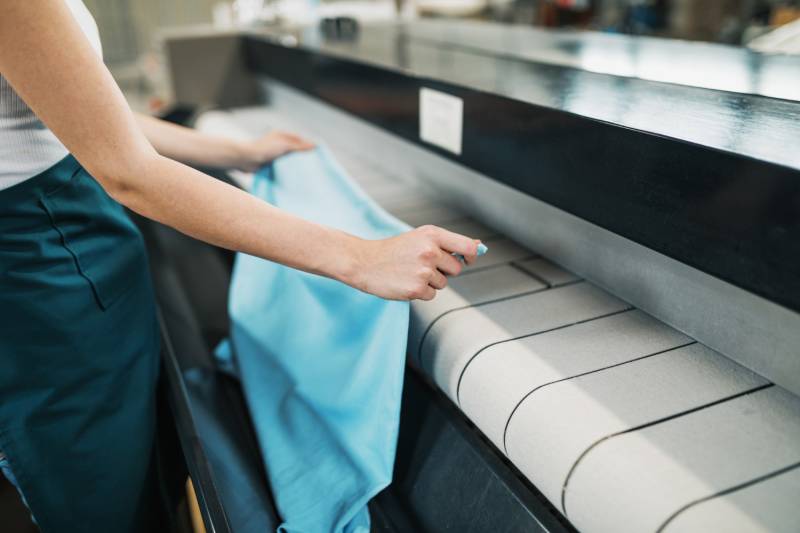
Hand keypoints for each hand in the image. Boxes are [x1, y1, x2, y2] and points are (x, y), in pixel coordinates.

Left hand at [236, 130, 314, 171]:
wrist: (246, 159)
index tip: (317, 153)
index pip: (299, 139)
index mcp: (282, 136)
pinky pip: (282, 167)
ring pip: (289, 159)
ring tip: (306, 172)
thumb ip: (300, 146)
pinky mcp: (271, 164)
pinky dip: (288, 171)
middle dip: (302, 156)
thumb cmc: (264, 148)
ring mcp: (275, 154)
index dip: (308, 145)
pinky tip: (294, 176)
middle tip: (313, 164)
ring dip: (295, 165)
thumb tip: (314, 146)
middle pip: (295, 150)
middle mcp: (279, 144)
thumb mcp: (284, 145)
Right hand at [349, 225, 479, 300]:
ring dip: (430, 281)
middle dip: (443, 270)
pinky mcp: (416, 289)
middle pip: (456, 269)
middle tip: (422, 265)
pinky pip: (431, 295)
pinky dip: (421, 292)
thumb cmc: (394, 250)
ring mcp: (423, 271)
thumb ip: (449, 243)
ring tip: (410, 272)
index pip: (467, 247)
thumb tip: (479, 247)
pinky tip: (405, 282)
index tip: (467, 260)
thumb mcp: (420, 238)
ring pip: (443, 283)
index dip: (472, 255)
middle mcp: (430, 251)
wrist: (364, 262)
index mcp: (432, 235)